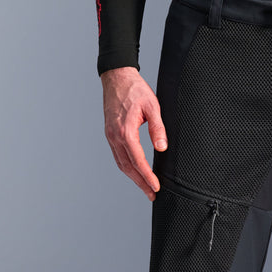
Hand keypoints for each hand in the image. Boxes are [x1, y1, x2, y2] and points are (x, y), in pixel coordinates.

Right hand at [100, 66, 166, 200]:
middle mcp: (115, 136)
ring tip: (145, 188)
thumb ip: (158, 128)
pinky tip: (135, 172)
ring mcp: (110, 136)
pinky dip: (127, 167)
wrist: (117, 77)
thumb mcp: (152, 106)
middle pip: (128, 167)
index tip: (156, 187)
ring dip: (133, 178)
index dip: (147, 176)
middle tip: (152, 195)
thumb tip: (162, 148)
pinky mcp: (110, 134)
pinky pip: (118, 156)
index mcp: (125, 131)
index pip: (138, 160)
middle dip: (141, 183)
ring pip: (121, 163)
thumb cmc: (135, 90)